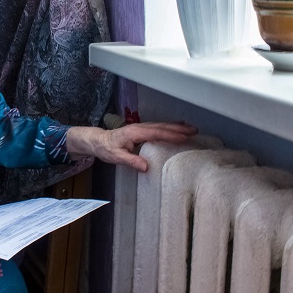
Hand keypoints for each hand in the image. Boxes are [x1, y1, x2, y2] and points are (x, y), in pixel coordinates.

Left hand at [65, 122, 196, 171]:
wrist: (98, 141)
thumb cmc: (107, 149)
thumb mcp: (116, 157)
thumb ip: (131, 161)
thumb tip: (146, 166)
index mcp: (135, 132)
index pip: (156, 132)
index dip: (171, 134)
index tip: (184, 137)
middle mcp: (140, 128)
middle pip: (162, 126)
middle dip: (178, 128)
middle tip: (194, 131)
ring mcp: (141, 128)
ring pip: (161, 126)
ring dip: (176, 126)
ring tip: (191, 129)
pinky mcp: (141, 131)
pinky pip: (158, 128)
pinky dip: (169, 127)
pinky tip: (176, 129)